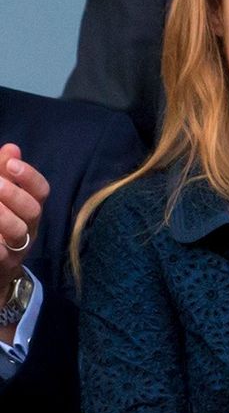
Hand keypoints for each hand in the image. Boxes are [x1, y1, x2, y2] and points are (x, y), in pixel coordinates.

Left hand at [0, 144, 48, 283]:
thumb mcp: (3, 196)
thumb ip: (4, 173)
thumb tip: (11, 148)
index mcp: (31, 208)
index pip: (41, 190)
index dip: (29, 177)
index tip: (11, 163)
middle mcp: (29, 227)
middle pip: (33, 210)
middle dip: (14, 195)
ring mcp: (17, 248)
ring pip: (18, 231)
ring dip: (2, 217)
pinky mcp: (3, 265)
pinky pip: (1, 254)